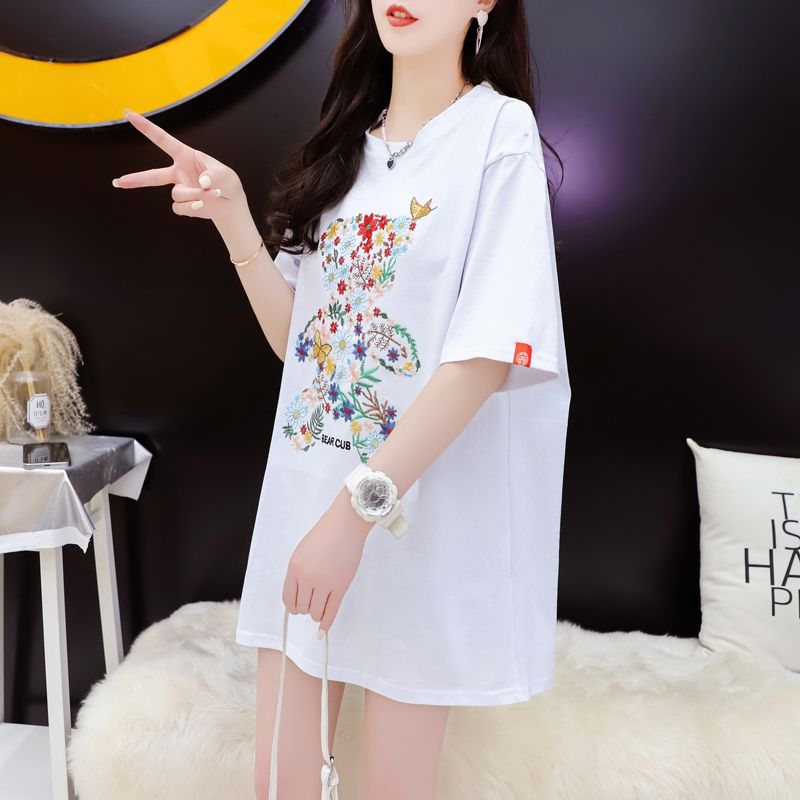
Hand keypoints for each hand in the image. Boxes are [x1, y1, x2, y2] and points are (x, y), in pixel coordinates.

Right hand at [111, 109, 245, 222]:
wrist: (230, 204)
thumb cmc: (226, 182)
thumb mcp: (225, 175)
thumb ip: (214, 176)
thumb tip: (204, 183)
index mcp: (185, 156)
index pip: (162, 140)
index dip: (146, 127)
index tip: (129, 114)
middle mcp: (178, 172)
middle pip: (153, 175)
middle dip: (136, 179)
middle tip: (119, 182)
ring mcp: (179, 189)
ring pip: (178, 194)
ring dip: (197, 196)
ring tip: (212, 194)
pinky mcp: (182, 205)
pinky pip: (181, 207)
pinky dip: (195, 207)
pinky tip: (204, 205)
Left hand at [282, 498, 369, 636]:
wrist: (346, 524)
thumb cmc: (325, 534)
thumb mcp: (302, 551)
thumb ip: (298, 572)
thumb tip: (298, 595)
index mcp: (294, 567)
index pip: (287, 598)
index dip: (292, 606)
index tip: (296, 608)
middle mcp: (307, 577)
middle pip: (301, 607)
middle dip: (305, 608)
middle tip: (312, 603)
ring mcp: (324, 582)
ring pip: (315, 612)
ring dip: (316, 613)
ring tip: (320, 606)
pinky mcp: (340, 586)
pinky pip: (331, 610)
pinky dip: (327, 622)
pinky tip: (324, 628)